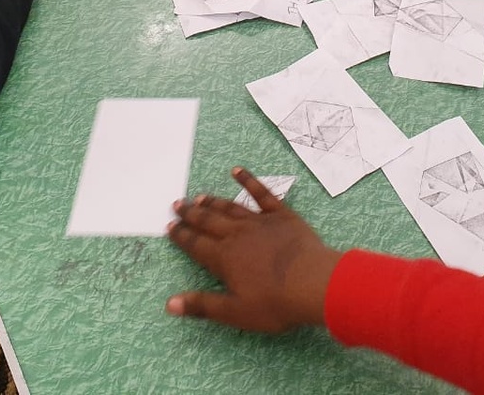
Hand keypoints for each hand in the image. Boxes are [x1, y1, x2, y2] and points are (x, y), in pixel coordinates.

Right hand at [166, 168, 342, 333]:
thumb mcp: (235, 312)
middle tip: (177, 204)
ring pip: (230, 207)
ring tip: (199, 197)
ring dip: (213, 201)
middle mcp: (237, 235)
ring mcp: (259, 221)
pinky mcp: (281, 215)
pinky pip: (261, 193)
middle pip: (209, 221)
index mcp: (224, 258)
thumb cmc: (274, 302)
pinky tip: (238, 171)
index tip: (170, 226)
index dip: (182, 236)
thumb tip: (170, 303)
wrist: (313, 283)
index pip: (196, 245)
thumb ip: (203, 305)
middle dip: (191, 214)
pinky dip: (248, 181)